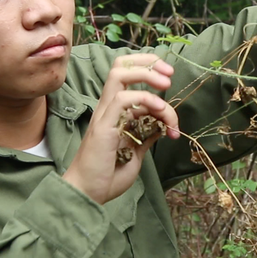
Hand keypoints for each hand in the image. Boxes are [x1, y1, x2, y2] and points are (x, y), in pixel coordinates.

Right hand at [62, 54, 178, 204]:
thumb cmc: (107, 176)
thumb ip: (146, 136)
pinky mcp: (103, 127)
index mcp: (114, 111)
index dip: (148, 69)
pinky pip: (121, 99)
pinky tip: (158, 113)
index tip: (169, 80)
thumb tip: (162, 125)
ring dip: (148, 77)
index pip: (127, 75)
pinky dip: (144, 99)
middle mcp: (107, 108)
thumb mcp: (136, 152)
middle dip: (148, 63)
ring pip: (119, 75)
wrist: (87, 194)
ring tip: (167, 89)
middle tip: (169, 76)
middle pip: (120, 66)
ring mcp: (104, 115)